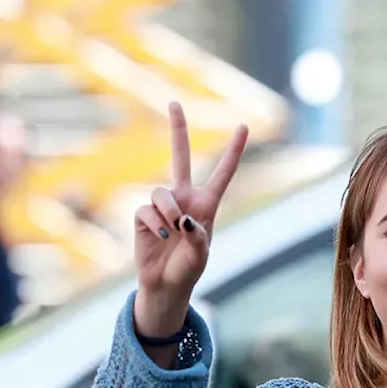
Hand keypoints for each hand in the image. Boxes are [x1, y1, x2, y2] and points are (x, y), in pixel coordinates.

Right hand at [133, 102, 248, 336]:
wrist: (165, 284)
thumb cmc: (188, 269)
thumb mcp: (201, 255)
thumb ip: (197, 235)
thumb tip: (181, 217)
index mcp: (207, 204)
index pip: (223, 173)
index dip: (233, 151)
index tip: (243, 126)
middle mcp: (184, 198)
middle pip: (180, 157)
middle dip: (177, 130)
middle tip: (174, 102)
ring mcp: (162, 205)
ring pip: (161, 193)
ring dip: (167, 212)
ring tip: (172, 232)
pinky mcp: (143, 215)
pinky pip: (146, 210)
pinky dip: (155, 224)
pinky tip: (159, 237)